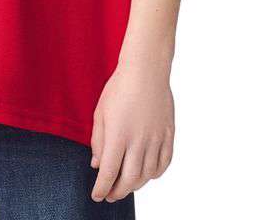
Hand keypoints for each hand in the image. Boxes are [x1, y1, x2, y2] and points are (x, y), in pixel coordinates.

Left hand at [89, 60, 174, 202]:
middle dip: (117, 192)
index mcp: (118, 134)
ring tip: (125, 184)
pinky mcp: (168, 134)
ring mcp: (156, 138)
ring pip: (147, 175)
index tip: (97, 195)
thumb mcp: (100, 112)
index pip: (109, 172)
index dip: (102, 188)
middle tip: (110, 195)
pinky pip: (164, 163)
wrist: (146, 69)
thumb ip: (98, 141)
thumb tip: (98, 166)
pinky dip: (154, 174)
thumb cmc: (119, 87)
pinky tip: (146, 173)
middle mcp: (139, 140)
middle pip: (129, 179)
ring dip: (135, 184)